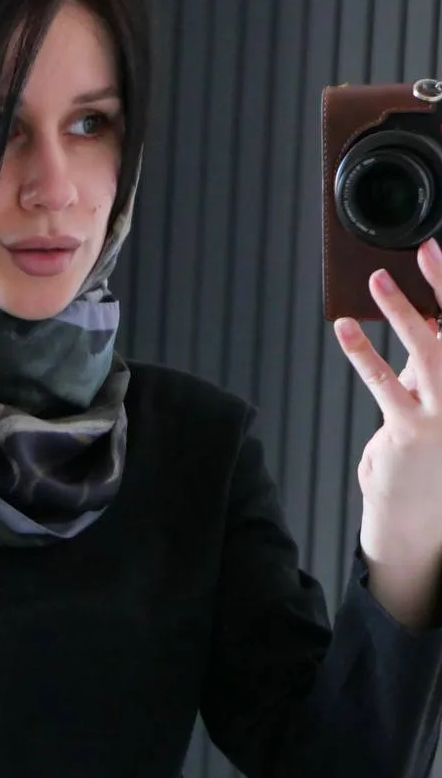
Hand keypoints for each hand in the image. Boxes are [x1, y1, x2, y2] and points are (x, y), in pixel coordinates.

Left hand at [333, 238, 441, 621]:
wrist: (421, 529)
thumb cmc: (428, 469)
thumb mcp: (434, 417)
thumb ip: (427, 378)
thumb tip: (419, 332)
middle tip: (430, 248)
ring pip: (426, 351)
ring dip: (402, 311)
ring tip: (378, 279)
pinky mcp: (409, 433)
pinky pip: (383, 384)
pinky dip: (363, 352)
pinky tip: (345, 330)